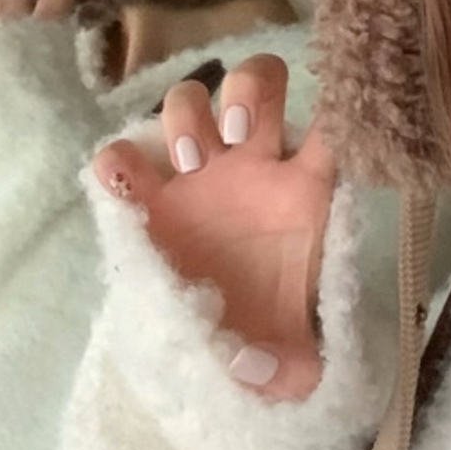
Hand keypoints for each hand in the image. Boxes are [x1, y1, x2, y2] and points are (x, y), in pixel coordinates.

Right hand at [91, 55, 334, 403]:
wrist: (218, 351)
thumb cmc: (269, 338)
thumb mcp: (296, 364)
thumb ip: (292, 370)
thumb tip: (252, 367)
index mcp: (303, 192)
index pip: (331, 129)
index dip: (332, 113)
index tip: (319, 130)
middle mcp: (252, 167)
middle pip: (257, 79)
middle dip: (247, 89)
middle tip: (237, 135)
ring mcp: (197, 175)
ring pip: (193, 98)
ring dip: (189, 117)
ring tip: (191, 165)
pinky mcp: (147, 197)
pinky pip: (124, 156)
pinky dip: (118, 160)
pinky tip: (125, 187)